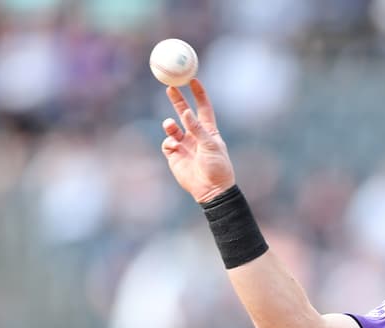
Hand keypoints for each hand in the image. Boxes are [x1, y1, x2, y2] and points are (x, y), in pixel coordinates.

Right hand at [159, 79, 235, 203]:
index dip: (198, 94)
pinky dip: (168, 141)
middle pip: (184, 112)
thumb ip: (197, 129)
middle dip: (177, 99)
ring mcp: (184, 144)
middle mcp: (195, 135)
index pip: (203, 108)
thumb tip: (186, 112)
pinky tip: (174, 147)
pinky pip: (167, 142)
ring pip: (172, 127)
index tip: (192, 80)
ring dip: (170, 124)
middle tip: (170, 86)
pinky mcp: (175, 155)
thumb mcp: (211, 146)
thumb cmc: (217, 168)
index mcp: (208, 131)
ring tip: (171, 126)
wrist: (211, 190)